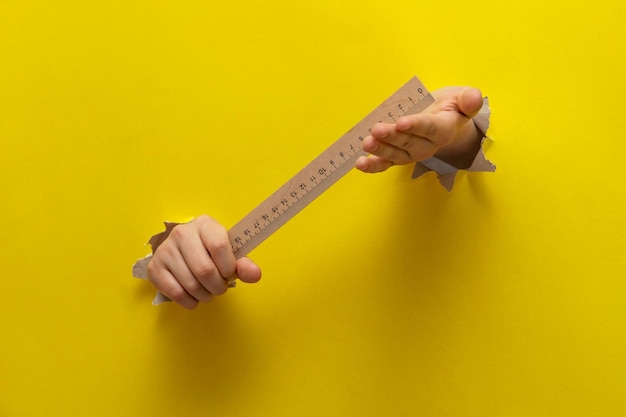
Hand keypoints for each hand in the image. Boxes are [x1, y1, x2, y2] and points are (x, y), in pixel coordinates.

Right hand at [147, 215, 261, 308]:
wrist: (180, 249)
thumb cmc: (209, 251)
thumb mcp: (229, 252)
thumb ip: (243, 264)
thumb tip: (255, 275)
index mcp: (204, 224)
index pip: (219, 246)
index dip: (229, 267)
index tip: (230, 273)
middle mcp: (182, 234)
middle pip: (205, 270)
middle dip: (218, 286)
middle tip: (220, 287)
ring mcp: (166, 250)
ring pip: (191, 284)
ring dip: (205, 295)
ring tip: (208, 290)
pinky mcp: (155, 268)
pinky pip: (176, 294)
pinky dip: (190, 301)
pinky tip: (194, 296)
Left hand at [355, 86, 484, 172]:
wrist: (445, 119)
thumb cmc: (451, 106)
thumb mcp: (462, 98)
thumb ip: (469, 100)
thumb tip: (474, 98)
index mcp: (444, 128)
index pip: (430, 128)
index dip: (416, 126)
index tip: (401, 122)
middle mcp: (428, 145)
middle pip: (410, 143)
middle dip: (392, 138)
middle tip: (377, 130)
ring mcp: (412, 153)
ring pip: (397, 155)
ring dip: (380, 151)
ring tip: (366, 143)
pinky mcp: (399, 156)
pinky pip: (387, 164)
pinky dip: (373, 166)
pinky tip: (360, 164)